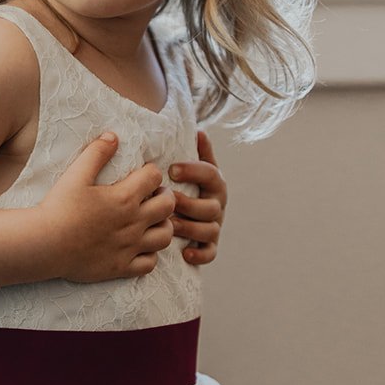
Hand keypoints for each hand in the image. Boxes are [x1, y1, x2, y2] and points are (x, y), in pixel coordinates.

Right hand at [38, 132, 175, 281]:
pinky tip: (138, 246)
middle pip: (168, 206)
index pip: (155, 177)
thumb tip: (113, 136)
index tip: (141, 174)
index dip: (151, 172)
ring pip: (165, 236)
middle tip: (152, 195)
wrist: (44, 244)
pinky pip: (150, 263)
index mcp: (124, 198)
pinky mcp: (121, 267)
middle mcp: (133, 223)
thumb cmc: (58, 208)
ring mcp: (129, 247)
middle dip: (164, 196)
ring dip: (163, 225)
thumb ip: (96, 153)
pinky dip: (150, 254)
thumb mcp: (75, 175)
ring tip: (151, 221)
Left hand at [168, 129, 225, 265]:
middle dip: (189, 204)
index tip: (171, 169)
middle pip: (210, 206)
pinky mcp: (209, 246)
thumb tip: (199, 130)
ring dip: (189, 228)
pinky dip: (200, 255)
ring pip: (209, 230)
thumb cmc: (186, 186)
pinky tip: (185, 253)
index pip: (210, 174)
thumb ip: (197, 152)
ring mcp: (214, 226)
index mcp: (214, 183)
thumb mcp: (192, 168)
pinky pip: (210, 253)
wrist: (188, 215)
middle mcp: (217, 205)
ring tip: (169, 224)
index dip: (193, 171)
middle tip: (168, 201)